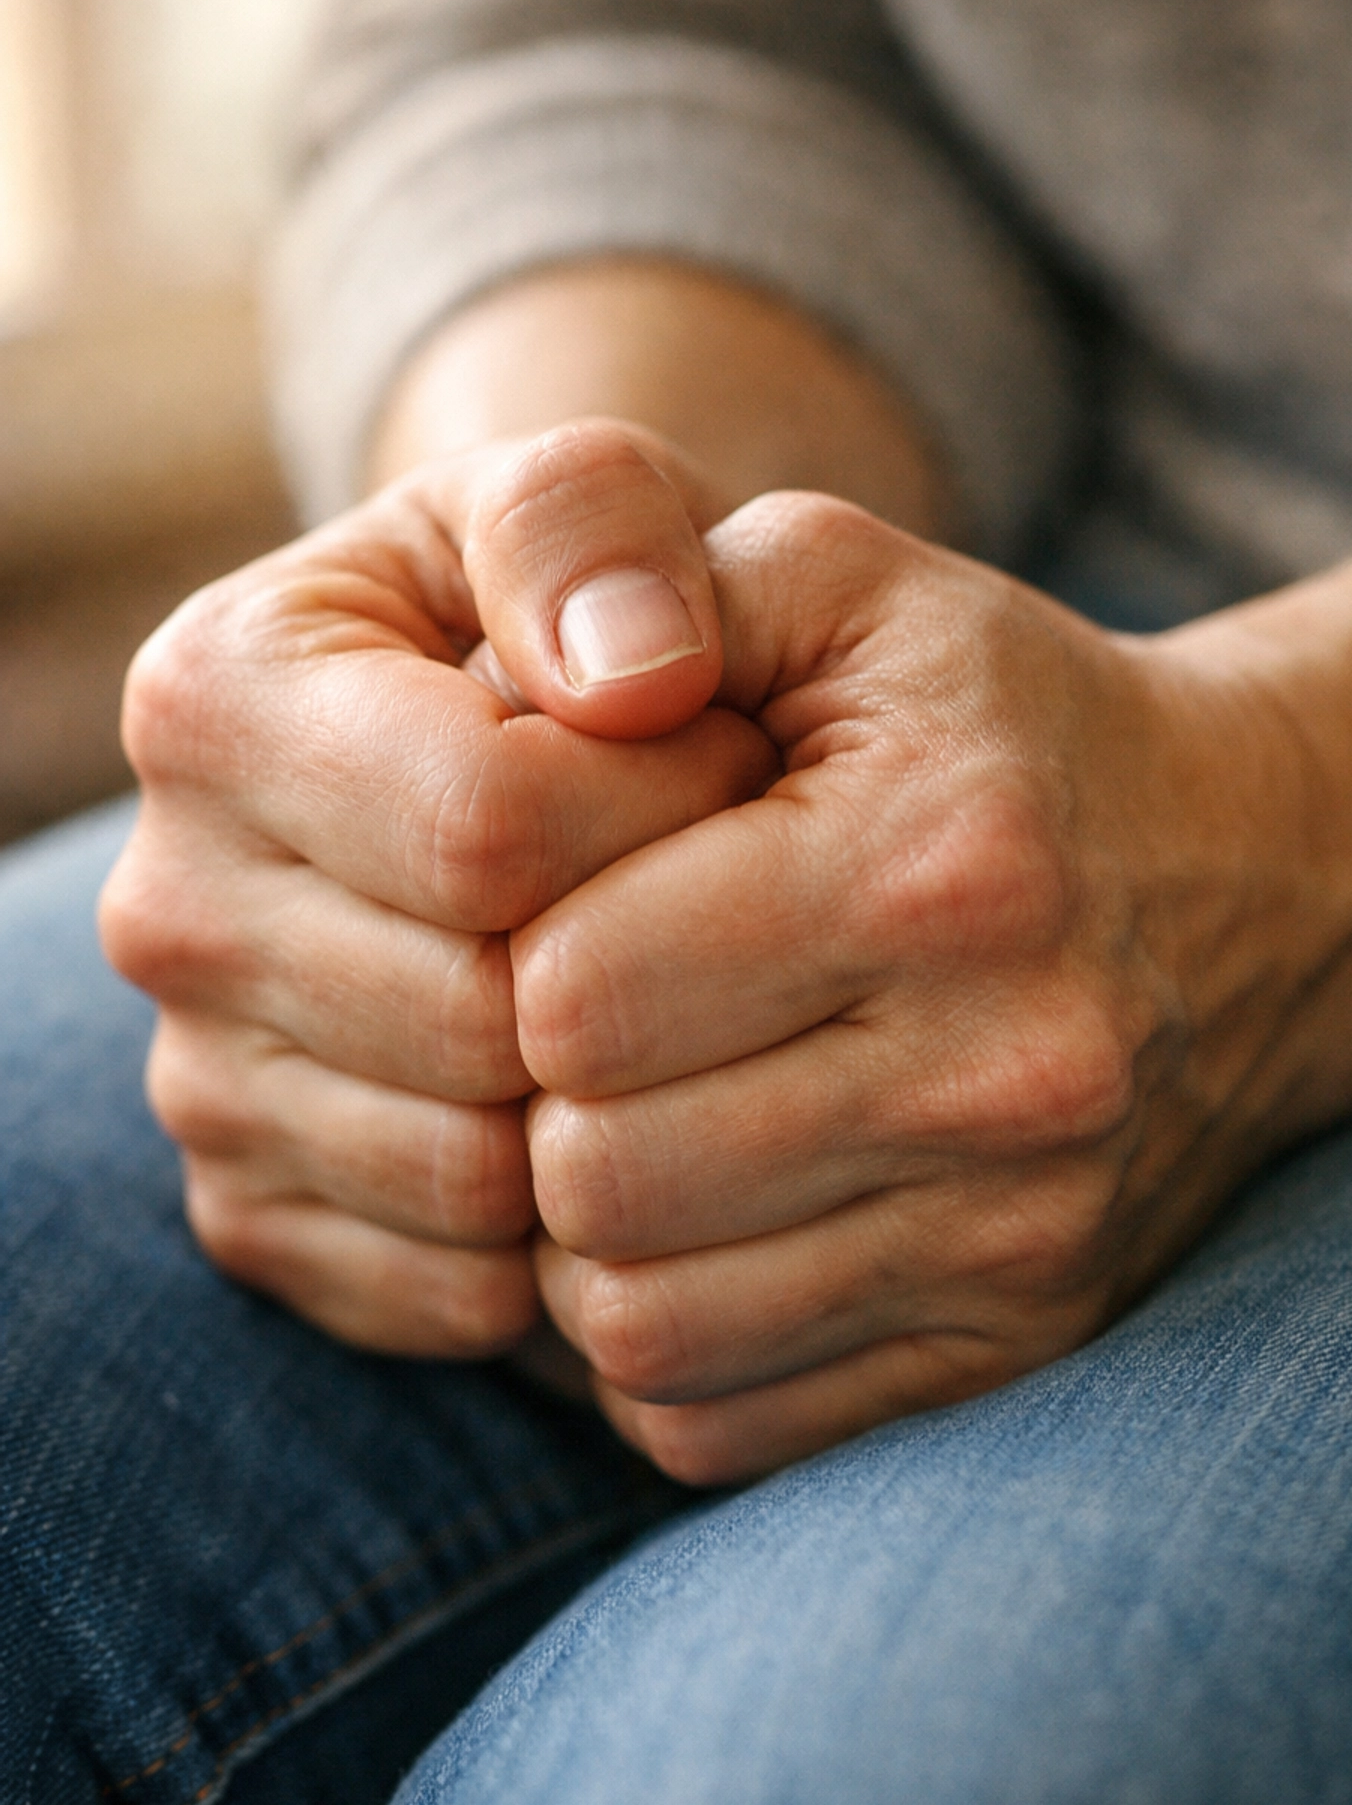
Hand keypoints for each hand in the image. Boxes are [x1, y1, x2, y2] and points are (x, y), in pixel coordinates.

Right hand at [99, 426, 775, 1354]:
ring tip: (656, 982)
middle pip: (476, 1016)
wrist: (503, 770)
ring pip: (471, 1169)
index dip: (667, 811)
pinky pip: (451, 1288)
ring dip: (616, 1102)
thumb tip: (637, 676)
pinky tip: (601, 1110)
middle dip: (645, 960)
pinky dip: (563, 1233)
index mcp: (213, 700)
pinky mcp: (253, 1218)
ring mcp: (198, 1079)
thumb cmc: (561, 633)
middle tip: (710, 889)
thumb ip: (598, 526)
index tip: (729, 760)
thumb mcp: (580, 515)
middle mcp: (169, 904)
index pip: (489, 825)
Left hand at [474, 445, 1351, 1481]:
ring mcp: (1024, 1235)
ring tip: (628, 1135)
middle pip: (594, 1182)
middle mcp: (1004, 1071)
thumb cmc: (993, 724)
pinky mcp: (1018, 1343)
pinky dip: (660, 1350)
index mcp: (932, 864)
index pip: (570, 997)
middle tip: (579, 1047)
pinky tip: (700, 1232)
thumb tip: (471, 710)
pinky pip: (722, 1425)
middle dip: (537, 1114)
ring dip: (583, 1247)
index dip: (510, 963)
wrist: (1253, 883)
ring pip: (643, 1332)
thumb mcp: (841, 584)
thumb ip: (641, 578)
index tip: (559, 922)